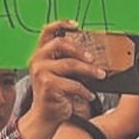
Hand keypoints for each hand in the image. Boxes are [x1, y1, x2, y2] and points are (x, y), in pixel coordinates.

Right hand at [17, 21, 105, 138]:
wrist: (45, 115)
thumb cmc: (55, 93)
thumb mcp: (60, 73)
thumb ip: (69, 61)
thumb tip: (93, 56)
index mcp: (41, 53)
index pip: (48, 31)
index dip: (61, 24)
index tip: (77, 25)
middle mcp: (38, 60)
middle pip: (60, 44)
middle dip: (80, 49)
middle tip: (93, 58)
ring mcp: (41, 72)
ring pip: (70, 64)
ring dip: (89, 70)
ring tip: (100, 75)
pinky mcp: (48, 86)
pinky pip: (73, 84)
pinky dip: (85, 91)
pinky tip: (89, 95)